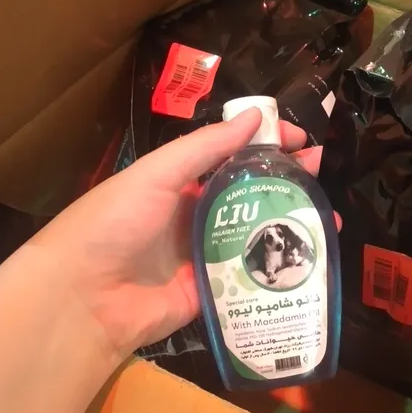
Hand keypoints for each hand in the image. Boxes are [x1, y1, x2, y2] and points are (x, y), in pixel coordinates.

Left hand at [32, 109, 322, 366]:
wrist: (82, 297)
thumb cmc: (113, 223)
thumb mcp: (157, 174)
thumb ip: (206, 147)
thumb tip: (255, 115)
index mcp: (179, 184)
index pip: (231, 157)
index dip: (266, 146)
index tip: (302, 139)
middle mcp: (194, 218)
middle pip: (250, 197)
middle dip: (287, 183)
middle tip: (322, 172)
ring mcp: (204, 258)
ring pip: (256, 238)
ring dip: (291, 227)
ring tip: (328, 218)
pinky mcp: (211, 295)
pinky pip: (249, 281)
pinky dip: (278, 272)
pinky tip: (310, 261)